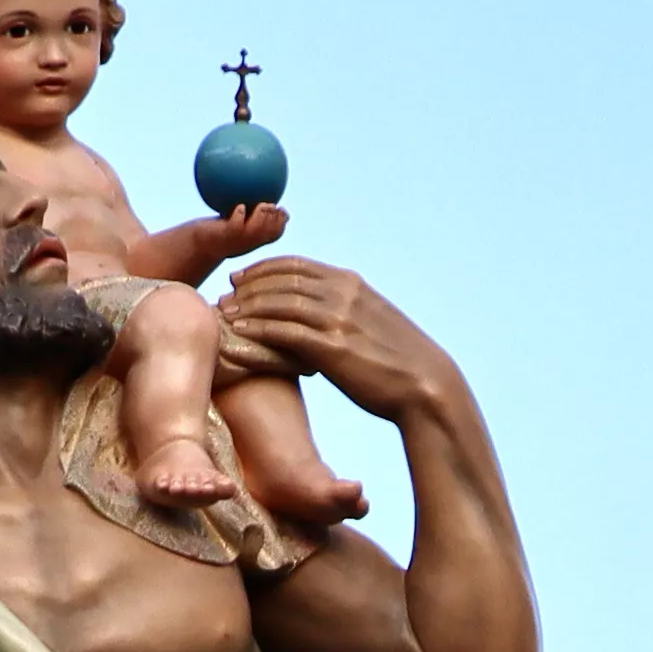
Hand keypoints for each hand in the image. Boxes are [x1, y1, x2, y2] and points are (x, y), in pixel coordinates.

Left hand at [167, 199, 288, 271]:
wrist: (192, 243)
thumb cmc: (209, 228)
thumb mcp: (225, 215)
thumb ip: (237, 200)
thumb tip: (240, 176)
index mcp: (252, 239)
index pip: (273, 234)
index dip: (281, 224)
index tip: (284, 211)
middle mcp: (246, 243)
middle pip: (269, 234)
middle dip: (275, 222)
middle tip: (274, 206)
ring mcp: (235, 242)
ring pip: (255, 232)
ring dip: (261, 220)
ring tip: (261, 207)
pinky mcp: (222, 239)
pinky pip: (234, 228)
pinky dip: (238, 218)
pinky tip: (239, 208)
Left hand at [211, 259, 455, 424]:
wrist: (426, 387)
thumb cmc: (400, 363)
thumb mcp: (373, 324)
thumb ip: (346, 312)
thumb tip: (324, 316)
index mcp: (352, 284)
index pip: (296, 264)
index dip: (263, 268)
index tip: (242, 278)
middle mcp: (343, 294)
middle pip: (282, 278)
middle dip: (249, 284)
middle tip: (226, 294)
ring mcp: (337, 319)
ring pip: (279, 301)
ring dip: (248, 306)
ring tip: (226, 314)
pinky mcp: (332, 348)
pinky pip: (284, 332)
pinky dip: (257, 330)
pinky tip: (239, 334)